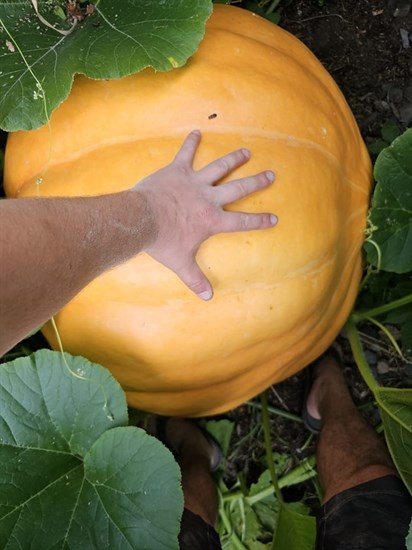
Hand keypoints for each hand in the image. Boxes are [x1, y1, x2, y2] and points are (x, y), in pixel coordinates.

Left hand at [136, 130, 276, 299]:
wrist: (141, 219)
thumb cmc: (162, 242)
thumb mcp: (180, 263)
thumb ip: (195, 279)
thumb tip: (208, 298)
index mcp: (212, 220)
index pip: (242, 222)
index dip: (260, 221)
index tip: (274, 218)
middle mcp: (209, 198)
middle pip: (238, 189)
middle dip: (256, 182)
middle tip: (271, 174)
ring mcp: (194, 182)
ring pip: (219, 167)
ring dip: (234, 159)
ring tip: (247, 151)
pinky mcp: (177, 170)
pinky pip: (186, 153)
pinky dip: (191, 142)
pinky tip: (196, 131)